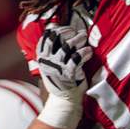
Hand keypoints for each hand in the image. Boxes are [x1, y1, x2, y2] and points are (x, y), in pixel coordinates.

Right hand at [29, 6, 94, 128]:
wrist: (64, 102)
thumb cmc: (60, 80)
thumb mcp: (51, 63)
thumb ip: (52, 48)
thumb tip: (56, 26)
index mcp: (41, 57)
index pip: (47, 35)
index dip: (59, 29)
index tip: (68, 30)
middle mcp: (46, 61)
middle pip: (56, 37)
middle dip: (68, 32)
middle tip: (78, 33)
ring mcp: (56, 67)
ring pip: (67, 45)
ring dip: (78, 39)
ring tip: (85, 39)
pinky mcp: (68, 74)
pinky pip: (77, 58)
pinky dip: (85, 52)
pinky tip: (88, 52)